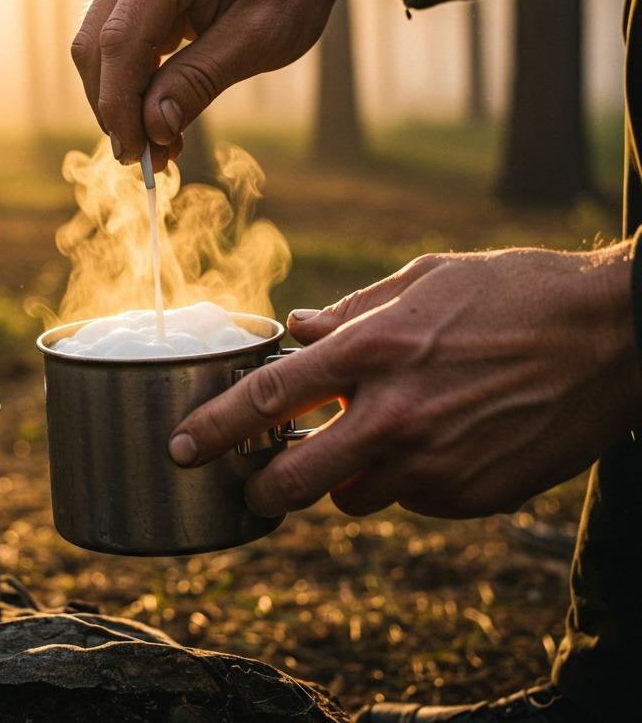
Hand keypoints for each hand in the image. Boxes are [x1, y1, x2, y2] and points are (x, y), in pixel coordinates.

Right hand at [71, 0, 437, 164]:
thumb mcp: (259, 39)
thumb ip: (200, 81)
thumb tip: (152, 129)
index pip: (120, 42)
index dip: (120, 106)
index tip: (137, 155)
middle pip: (96, 45)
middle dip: (115, 109)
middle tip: (149, 161)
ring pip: (97, 45)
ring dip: (119, 100)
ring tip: (159, 144)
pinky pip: (116, 37)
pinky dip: (131, 80)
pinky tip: (160, 113)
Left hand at [167, 245, 641, 519]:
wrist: (613, 338)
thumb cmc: (515, 292)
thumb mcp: (426, 278)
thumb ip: (352, 311)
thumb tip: (299, 330)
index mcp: (375, 350)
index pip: (269, 399)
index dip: (214, 427)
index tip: (181, 447)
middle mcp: (397, 414)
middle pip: (296, 478)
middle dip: (259, 488)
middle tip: (250, 485)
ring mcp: (438, 462)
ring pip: (355, 497)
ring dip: (345, 477)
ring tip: (370, 440)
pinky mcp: (474, 495)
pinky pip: (414, 500)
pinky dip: (406, 480)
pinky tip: (433, 443)